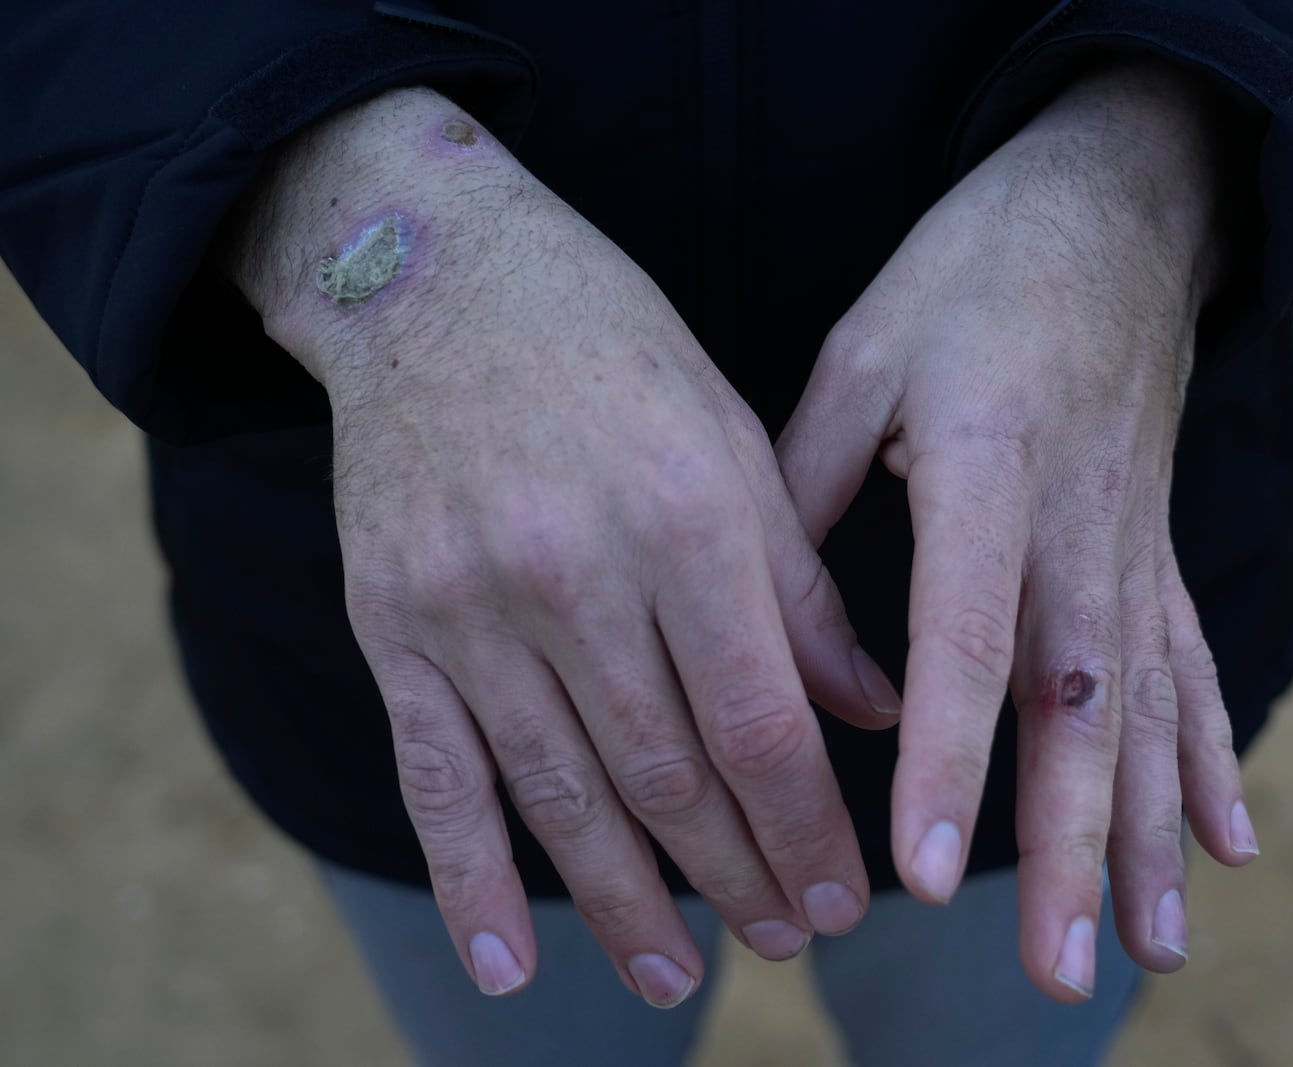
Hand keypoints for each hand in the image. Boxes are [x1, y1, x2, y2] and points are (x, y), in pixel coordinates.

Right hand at [230, 90, 898, 1004]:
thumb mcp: (732, 439)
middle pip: (670, 775)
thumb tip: (872, 713)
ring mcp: (469, 605)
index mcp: (684, 515)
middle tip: (783, 944)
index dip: (808, 828)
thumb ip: (798, 590)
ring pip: (562, 795)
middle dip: (737, 877)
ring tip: (676, 978)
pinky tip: (508, 967)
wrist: (434, 275)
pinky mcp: (390, 623)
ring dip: (626, 905)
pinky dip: (471, 880)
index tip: (846, 900)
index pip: (761, 723)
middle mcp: (574, 570)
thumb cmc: (611, 347)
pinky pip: (433, 776)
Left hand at [777, 61, 1257, 1000]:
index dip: (951, 762)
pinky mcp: (1157, 547)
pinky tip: (1233, 844)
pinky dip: (1212, 758)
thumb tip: (764, 617)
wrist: (1116, 202)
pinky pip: (1192, 665)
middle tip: (1058, 972)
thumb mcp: (863, 345)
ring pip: (1146, 710)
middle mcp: (1075, 522)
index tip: (926, 876)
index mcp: (983, 465)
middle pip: (1076, 708)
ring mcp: (1133, 541)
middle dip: (1070, 849)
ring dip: (1150, 838)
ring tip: (1151, 952)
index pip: (966, 639)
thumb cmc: (973, 269)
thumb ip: (808, 479)